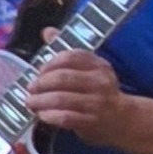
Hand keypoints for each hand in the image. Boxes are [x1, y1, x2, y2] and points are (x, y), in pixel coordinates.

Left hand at [24, 30, 138, 146]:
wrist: (122, 119)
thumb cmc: (98, 92)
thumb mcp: (88, 69)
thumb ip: (67, 53)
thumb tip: (47, 31)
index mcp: (98, 65)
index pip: (70, 57)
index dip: (49, 63)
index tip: (39, 71)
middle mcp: (100, 81)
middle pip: (63, 78)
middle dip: (41, 83)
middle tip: (30, 88)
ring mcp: (97, 103)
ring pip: (61, 99)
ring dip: (41, 101)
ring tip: (30, 102)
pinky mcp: (92, 122)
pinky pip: (66, 118)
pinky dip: (50, 116)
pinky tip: (42, 115)